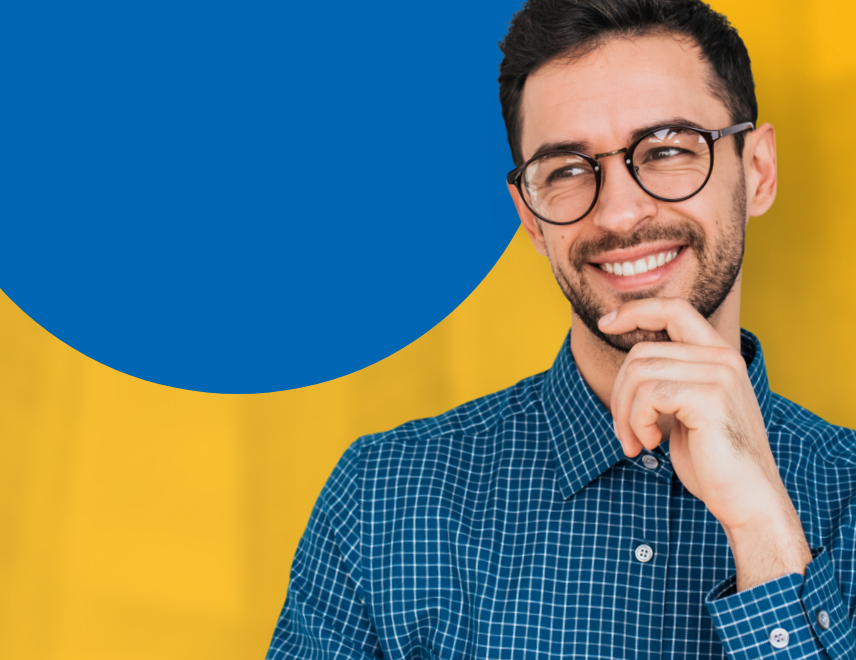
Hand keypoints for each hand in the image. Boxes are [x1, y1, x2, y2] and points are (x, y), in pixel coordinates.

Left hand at [598, 298, 810, 589]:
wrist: (748, 499)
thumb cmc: (713, 459)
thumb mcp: (687, 409)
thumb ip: (671, 379)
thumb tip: (632, 364)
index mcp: (719, 355)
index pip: (674, 308)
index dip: (636, 310)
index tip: (605, 323)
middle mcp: (723, 357)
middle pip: (641, 352)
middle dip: (619, 394)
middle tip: (624, 432)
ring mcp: (719, 375)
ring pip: (638, 373)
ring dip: (624, 413)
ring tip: (636, 441)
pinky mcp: (710, 397)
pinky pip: (647, 396)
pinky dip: (637, 422)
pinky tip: (651, 443)